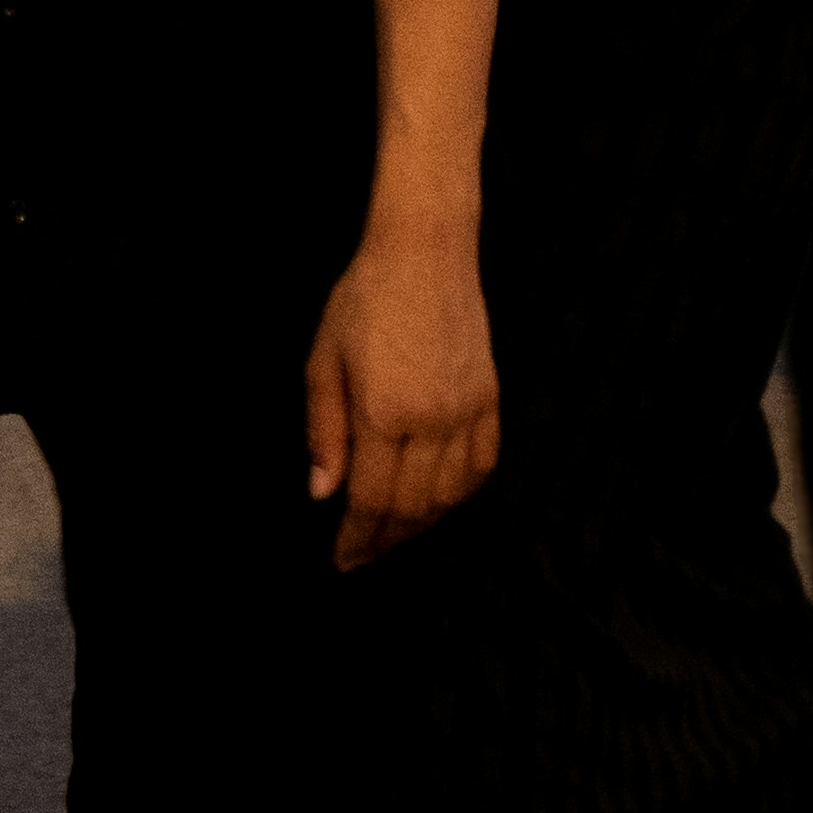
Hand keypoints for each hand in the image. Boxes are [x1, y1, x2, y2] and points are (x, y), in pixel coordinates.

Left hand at [305, 207, 499, 571]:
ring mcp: (466, 411)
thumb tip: (322, 493)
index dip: (357, 537)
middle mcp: (431, 420)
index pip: (372, 499)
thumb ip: (323, 431)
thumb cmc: (364, 300)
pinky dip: (460, 495)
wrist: (425, 252)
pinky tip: (440, 503)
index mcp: (383, 412)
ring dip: (423, 525)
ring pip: (450, 495)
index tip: (343, 559)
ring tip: (395, 536)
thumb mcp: (323, 361)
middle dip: (386, 540)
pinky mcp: (489, 399)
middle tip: (363, 556)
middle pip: (413, 507)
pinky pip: (482, 466)